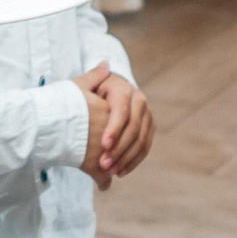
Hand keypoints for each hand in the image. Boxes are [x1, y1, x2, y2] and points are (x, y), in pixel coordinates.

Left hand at [75, 63, 153, 186]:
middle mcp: (139, 101)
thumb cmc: (91, 90)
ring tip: (110, 172)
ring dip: (126, 158)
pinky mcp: (149, 128)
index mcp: (124, 89)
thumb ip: (92, 77)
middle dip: (119, 149)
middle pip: (133, 128)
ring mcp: (147, 115)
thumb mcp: (87, 84)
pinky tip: (121, 171)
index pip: (122, 111)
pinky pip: (145, 147)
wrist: (109, 93)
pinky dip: (134, 161)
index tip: (102, 145)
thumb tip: (104, 65)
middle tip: (104, 166)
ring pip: (141, 140)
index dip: (114, 129)